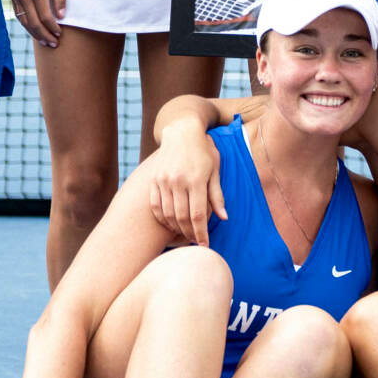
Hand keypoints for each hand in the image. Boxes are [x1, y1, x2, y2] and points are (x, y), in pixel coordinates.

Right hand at [9, 0, 66, 48]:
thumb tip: (61, 16)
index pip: (45, 17)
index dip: (52, 28)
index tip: (59, 34)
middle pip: (33, 22)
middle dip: (44, 35)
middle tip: (53, 44)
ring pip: (24, 21)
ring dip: (34, 33)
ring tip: (44, 41)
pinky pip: (18, 14)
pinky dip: (26, 24)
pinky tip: (34, 29)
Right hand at [148, 123, 225, 243]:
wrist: (181, 132)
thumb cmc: (203, 152)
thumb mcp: (215, 171)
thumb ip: (217, 195)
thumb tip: (223, 218)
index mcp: (196, 180)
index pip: (198, 215)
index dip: (201, 233)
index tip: (205, 245)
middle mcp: (178, 181)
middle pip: (182, 218)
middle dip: (189, 234)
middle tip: (195, 241)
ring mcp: (163, 181)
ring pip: (167, 214)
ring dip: (176, 229)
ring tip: (185, 235)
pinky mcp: (154, 180)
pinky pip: (155, 206)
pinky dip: (162, 219)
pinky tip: (170, 224)